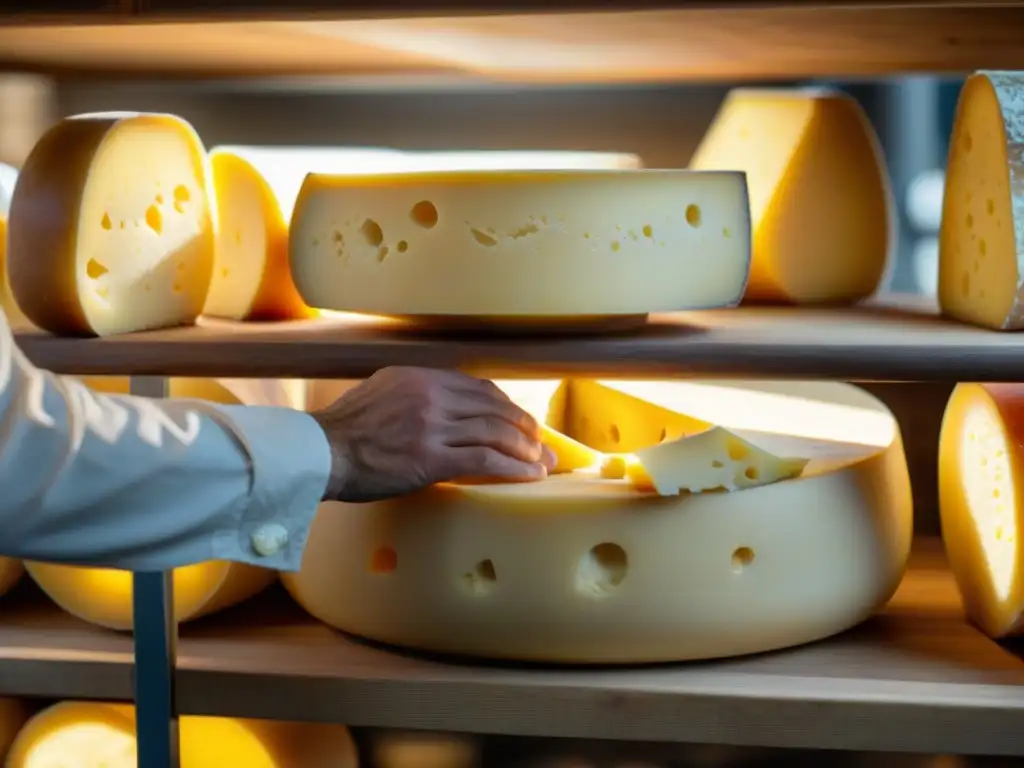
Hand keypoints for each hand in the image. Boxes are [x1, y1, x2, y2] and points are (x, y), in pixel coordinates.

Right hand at [311, 367, 556, 501]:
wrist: (319, 452)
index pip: (478, 387)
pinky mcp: (432, 458)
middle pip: (494, 408)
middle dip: (525, 427)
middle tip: (542, 443)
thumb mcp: (379, 393)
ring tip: (541, 462)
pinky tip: (529, 476)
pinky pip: (485, 461)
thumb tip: (440, 408)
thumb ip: (412, 395)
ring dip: (525, 449)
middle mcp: (431, 395)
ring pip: (495, 433)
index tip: (519, 420)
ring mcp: (433, 426)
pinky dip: (512, 468)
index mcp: (420, 376)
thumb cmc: (343, 431)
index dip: (505, 405)